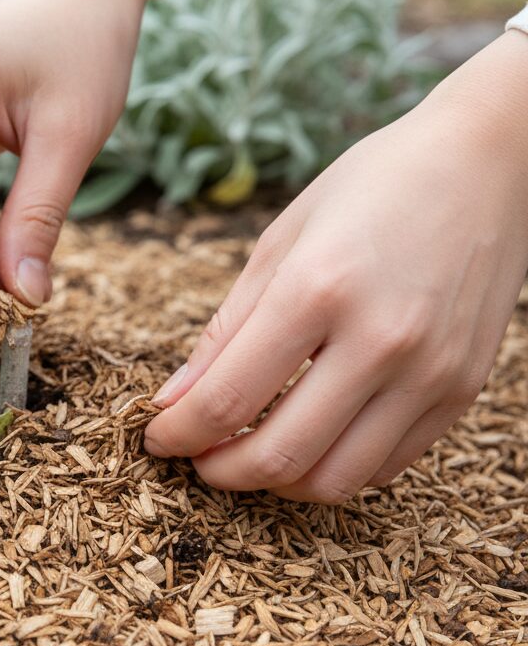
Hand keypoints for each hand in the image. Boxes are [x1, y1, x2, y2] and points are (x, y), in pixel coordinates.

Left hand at [145, 32, 527, 502]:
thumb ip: (225, 331)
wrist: (488, 162)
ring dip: (275, 483)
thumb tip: (174, 400)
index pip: (228, 399)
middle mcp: (380, 339)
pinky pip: (385, 465)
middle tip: (196, 459)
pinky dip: (333, 468)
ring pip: (334, 479)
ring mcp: (429, 371)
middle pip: (279, 455)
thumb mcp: (280, 243)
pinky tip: (307, 439)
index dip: (178, 434)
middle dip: (219, 472)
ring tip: (247, 455)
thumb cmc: (370, 188)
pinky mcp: (461, 389)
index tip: (157, 438)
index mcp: (318, 289)